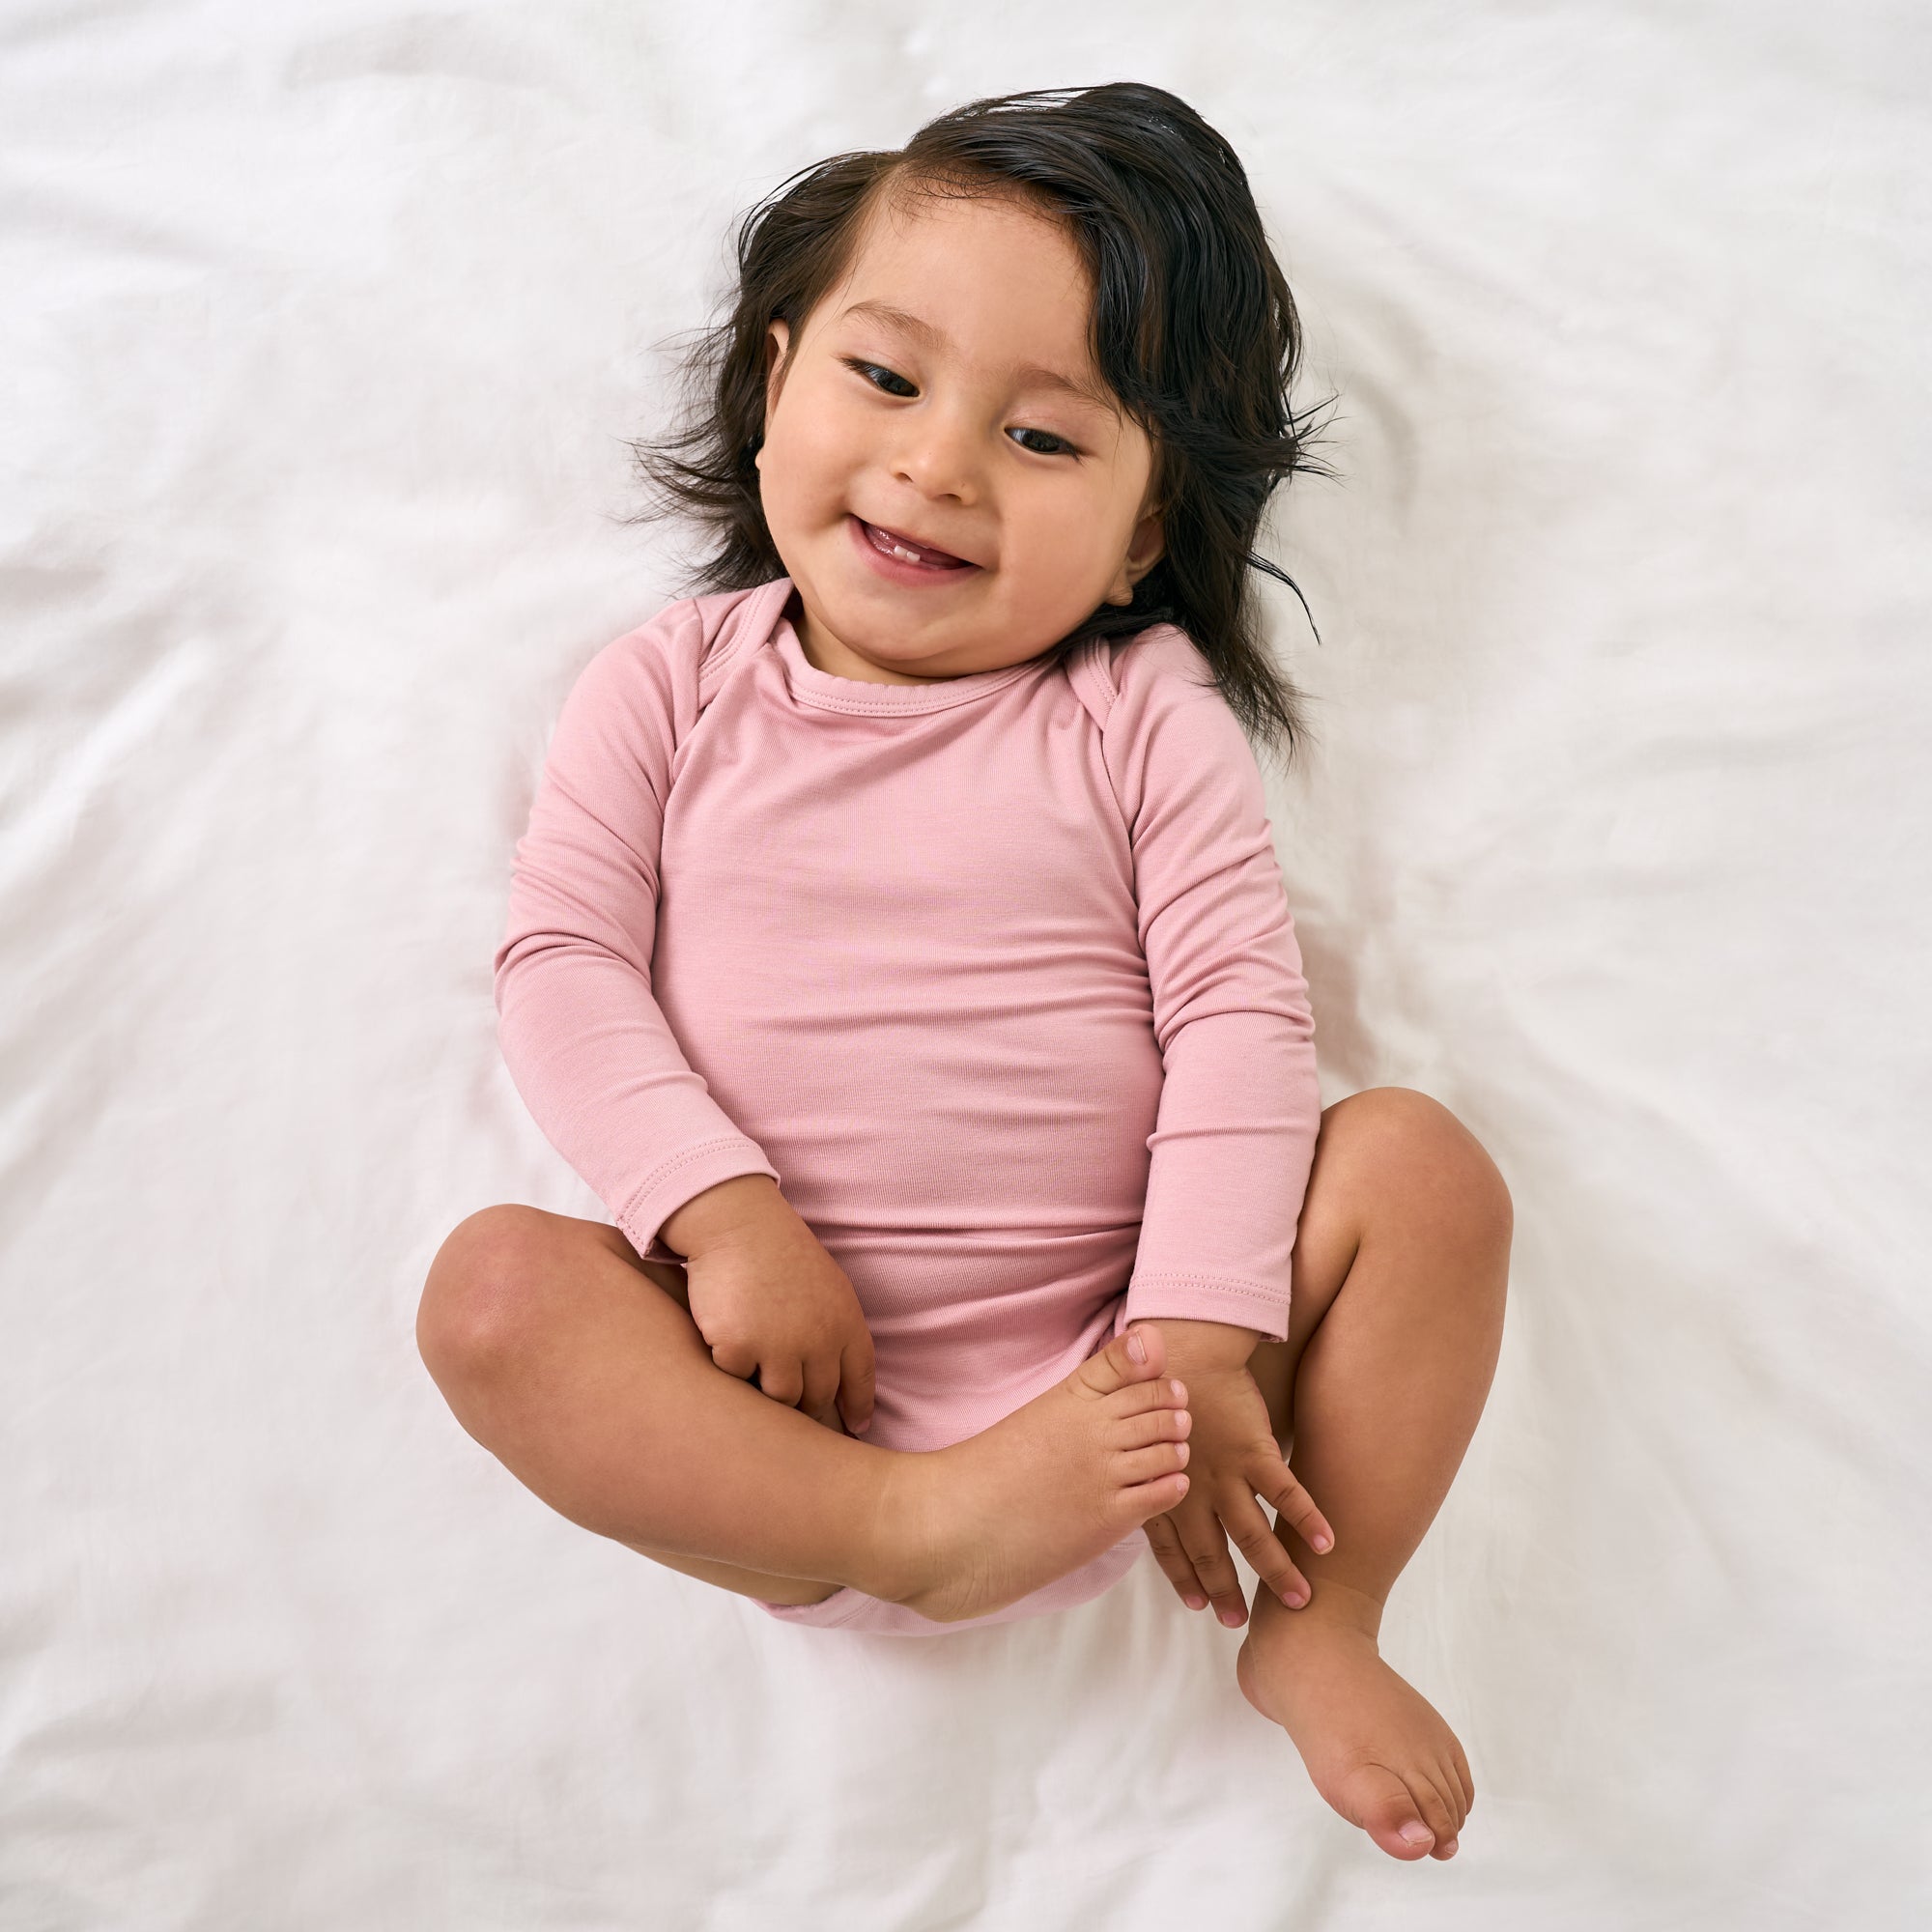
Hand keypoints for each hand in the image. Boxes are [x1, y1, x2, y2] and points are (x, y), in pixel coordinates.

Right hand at [660, 1176, 875, 1435]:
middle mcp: (819, 1341)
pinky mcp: (739, 1350)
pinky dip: (732, 1368)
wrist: (738, 1225)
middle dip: (805, 1404)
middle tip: (788, 1400)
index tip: (856, 1429)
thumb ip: (836, 1333)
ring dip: (767, 1389)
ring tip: (755, 1367)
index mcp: (846, 1322)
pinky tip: (727, 1342)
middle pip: (818, 1398)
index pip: (860, 1379)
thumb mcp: (828, 1288)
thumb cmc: (781, 1253)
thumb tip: (843, 1389)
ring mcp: (779, 1348)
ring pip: (779, 1399)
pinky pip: (737, 1380)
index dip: (858, 1407)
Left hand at [1135, 1321, 1333, 1626]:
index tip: (1196, 1605)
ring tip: (1300, 1600)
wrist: (1184, 1345)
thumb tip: (1154, 1486)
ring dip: (1277, 1571)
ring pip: (1252, 1536)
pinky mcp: (1255, 1452)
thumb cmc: (1157, 1383)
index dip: (1183, 1576)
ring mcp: (1224, 1474)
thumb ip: (1153, 1467)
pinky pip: (1286, 1495)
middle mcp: (1191, 1489)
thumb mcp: (1140, 1431)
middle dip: (1225, 1590)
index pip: (1170, 1545)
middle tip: (1239, 1623)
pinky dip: (1308, 1520)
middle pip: (1211, 1552)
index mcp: (1160, 1486)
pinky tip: (1329, 1543)